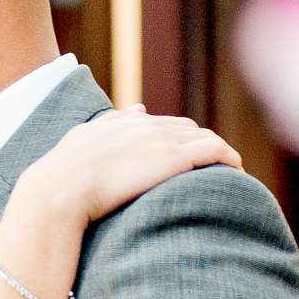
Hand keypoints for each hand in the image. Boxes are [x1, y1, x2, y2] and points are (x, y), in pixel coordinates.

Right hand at [15, 106, 241, 227]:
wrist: (60, 190)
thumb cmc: (60, 179)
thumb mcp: (79, 144)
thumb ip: (105, 127)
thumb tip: (135, 109)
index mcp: (118, 124)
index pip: (159, 124)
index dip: (175, 138)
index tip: (184, 155)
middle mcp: (143, 126)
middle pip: (185, 128)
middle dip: (200, 144)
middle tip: (212, 167)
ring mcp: (159, 140)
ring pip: (202, 138)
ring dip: (218, 152)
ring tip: (230, 172)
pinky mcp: (174, 158)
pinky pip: (214, 151)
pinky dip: (228, 158)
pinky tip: (238, 171)